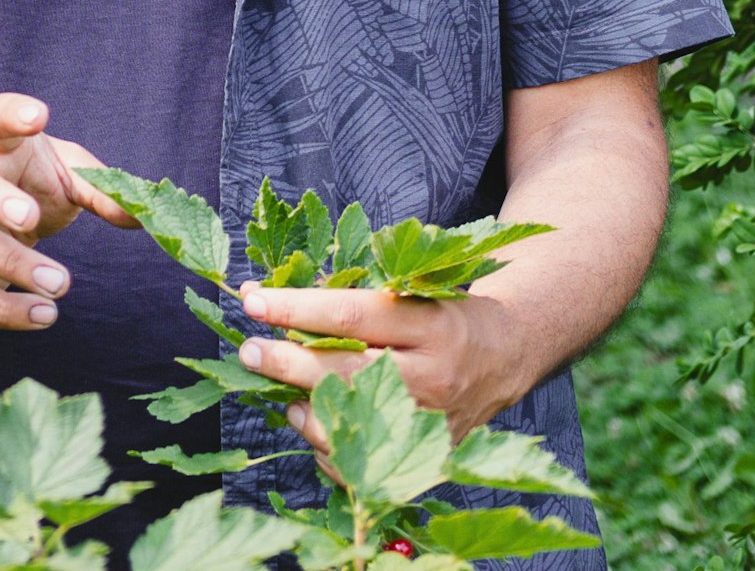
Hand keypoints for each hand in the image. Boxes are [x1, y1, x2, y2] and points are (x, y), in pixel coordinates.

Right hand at [0, 93, 135, 330]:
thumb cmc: (24, 183)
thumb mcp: (64, 173)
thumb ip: (99, 190)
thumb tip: (141, 217)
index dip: (13, 114)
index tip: (38, 116)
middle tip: (31, 219)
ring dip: (11, 267)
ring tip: (59, 286)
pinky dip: (1, 313)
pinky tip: (41, 316)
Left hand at [236, 284, 529, 447]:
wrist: (506, 355)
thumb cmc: (441, 313)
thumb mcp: (406, 290)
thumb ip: (341, 295)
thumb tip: (260, 298)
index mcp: (430, 324)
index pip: (351, 317)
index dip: (296, 310)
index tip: (253, 303)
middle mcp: (433, 376)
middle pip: (346, 373)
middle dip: (286, 362)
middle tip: (248, 351)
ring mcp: (432, 422)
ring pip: (350, 423)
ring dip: (302, 408)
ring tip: (283, 392)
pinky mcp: (429, 457)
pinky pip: (362, 464)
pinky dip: (327, 446)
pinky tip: (315, 421)